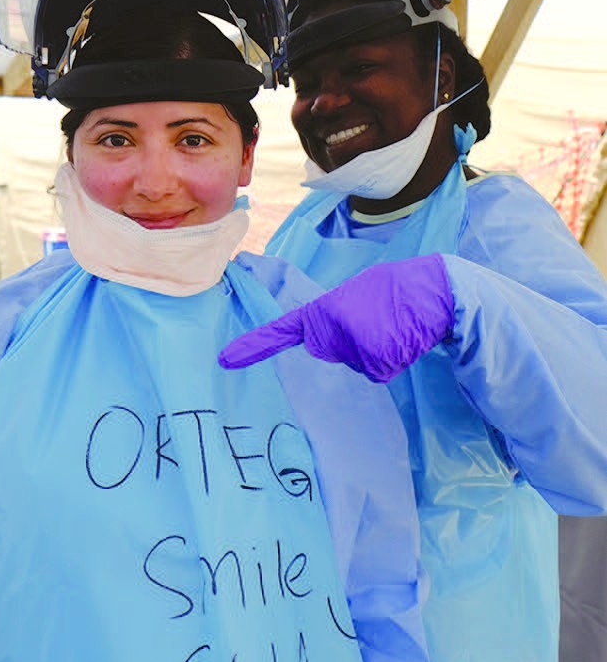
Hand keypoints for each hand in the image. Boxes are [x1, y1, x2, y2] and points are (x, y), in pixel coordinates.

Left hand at [220, 254, 454, 382]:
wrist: (435, 289)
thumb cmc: (396, 290)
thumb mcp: (356, 294)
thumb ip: (333, 316)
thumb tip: (324, 339)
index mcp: (324, 308)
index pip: (283, 329)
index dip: (255, 346)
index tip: (226, 360)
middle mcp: (331, 326)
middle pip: (330, 353)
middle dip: (349, 343)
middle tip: (376, 320)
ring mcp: (352, 344)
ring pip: (355, 364)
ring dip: (373, 351)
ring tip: (391, 326)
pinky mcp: (374, 360)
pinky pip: (374, 372)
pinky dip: (389, 360)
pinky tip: (401, 338)